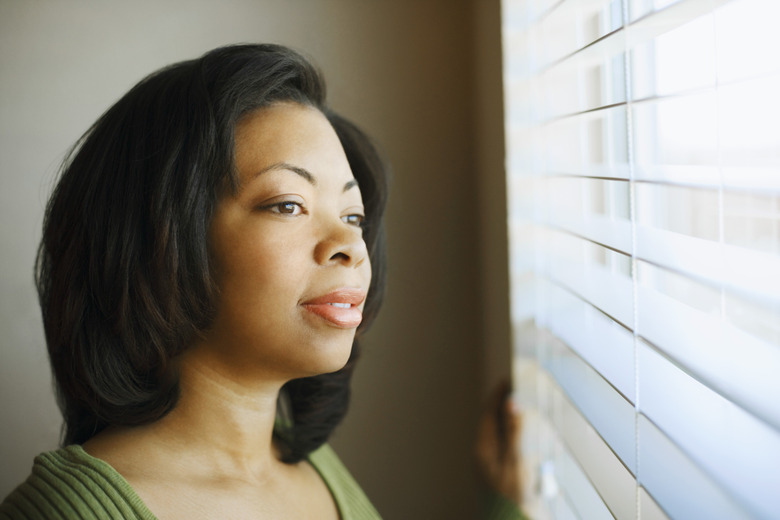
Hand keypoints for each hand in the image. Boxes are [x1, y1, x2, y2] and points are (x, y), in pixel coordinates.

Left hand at [475, 381, 522, 505]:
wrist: (506, 519)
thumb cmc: (511, 495)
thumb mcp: (515, 461)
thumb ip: (514, 432)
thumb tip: (512, 405)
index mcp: (483, 448)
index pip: (489, 413)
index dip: (498, 395)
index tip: (508, 380)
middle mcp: (483, 452)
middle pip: (492, 420)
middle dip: (504, 403)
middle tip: (517, 389)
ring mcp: (488, 461)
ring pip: (497, 431)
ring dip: (508, 417)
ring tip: (521, 405)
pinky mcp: (495, 468)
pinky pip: (502, 442)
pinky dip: (511, 432)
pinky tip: (522, 432)